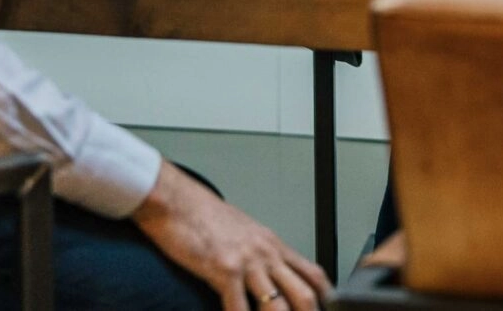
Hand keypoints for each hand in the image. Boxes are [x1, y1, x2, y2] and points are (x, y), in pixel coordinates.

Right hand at [129, 160, 328, 310]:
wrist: (178, 201)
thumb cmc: (206, 216)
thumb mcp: (245, 233)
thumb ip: (259, 255)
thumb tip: (268, 276)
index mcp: (274, 246)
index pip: (313, 274)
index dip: (324, 298)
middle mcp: (267, 254)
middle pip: (303, 294)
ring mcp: (248, 262)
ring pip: (278, 305)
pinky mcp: (224, 269)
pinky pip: (239, 307)